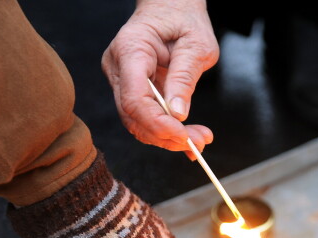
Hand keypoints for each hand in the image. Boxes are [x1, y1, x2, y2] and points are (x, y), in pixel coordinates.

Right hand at [102, 0, 217, 159]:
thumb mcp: (196, 44)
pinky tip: (188, 139)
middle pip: (133, 116)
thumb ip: (185, 77)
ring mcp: (121, 80)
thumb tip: (178, 113)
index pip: (134, 98)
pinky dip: (165, 131)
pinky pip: (144, 117)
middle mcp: (118, 68)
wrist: (171, 8)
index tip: (183, 135)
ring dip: (167, 138)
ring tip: (199, 140)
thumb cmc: (183, 19)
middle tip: (198, 143)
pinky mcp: (130, 90)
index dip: (157, 123)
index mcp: (130, 50)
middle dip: (166, 136)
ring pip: (137, 122)